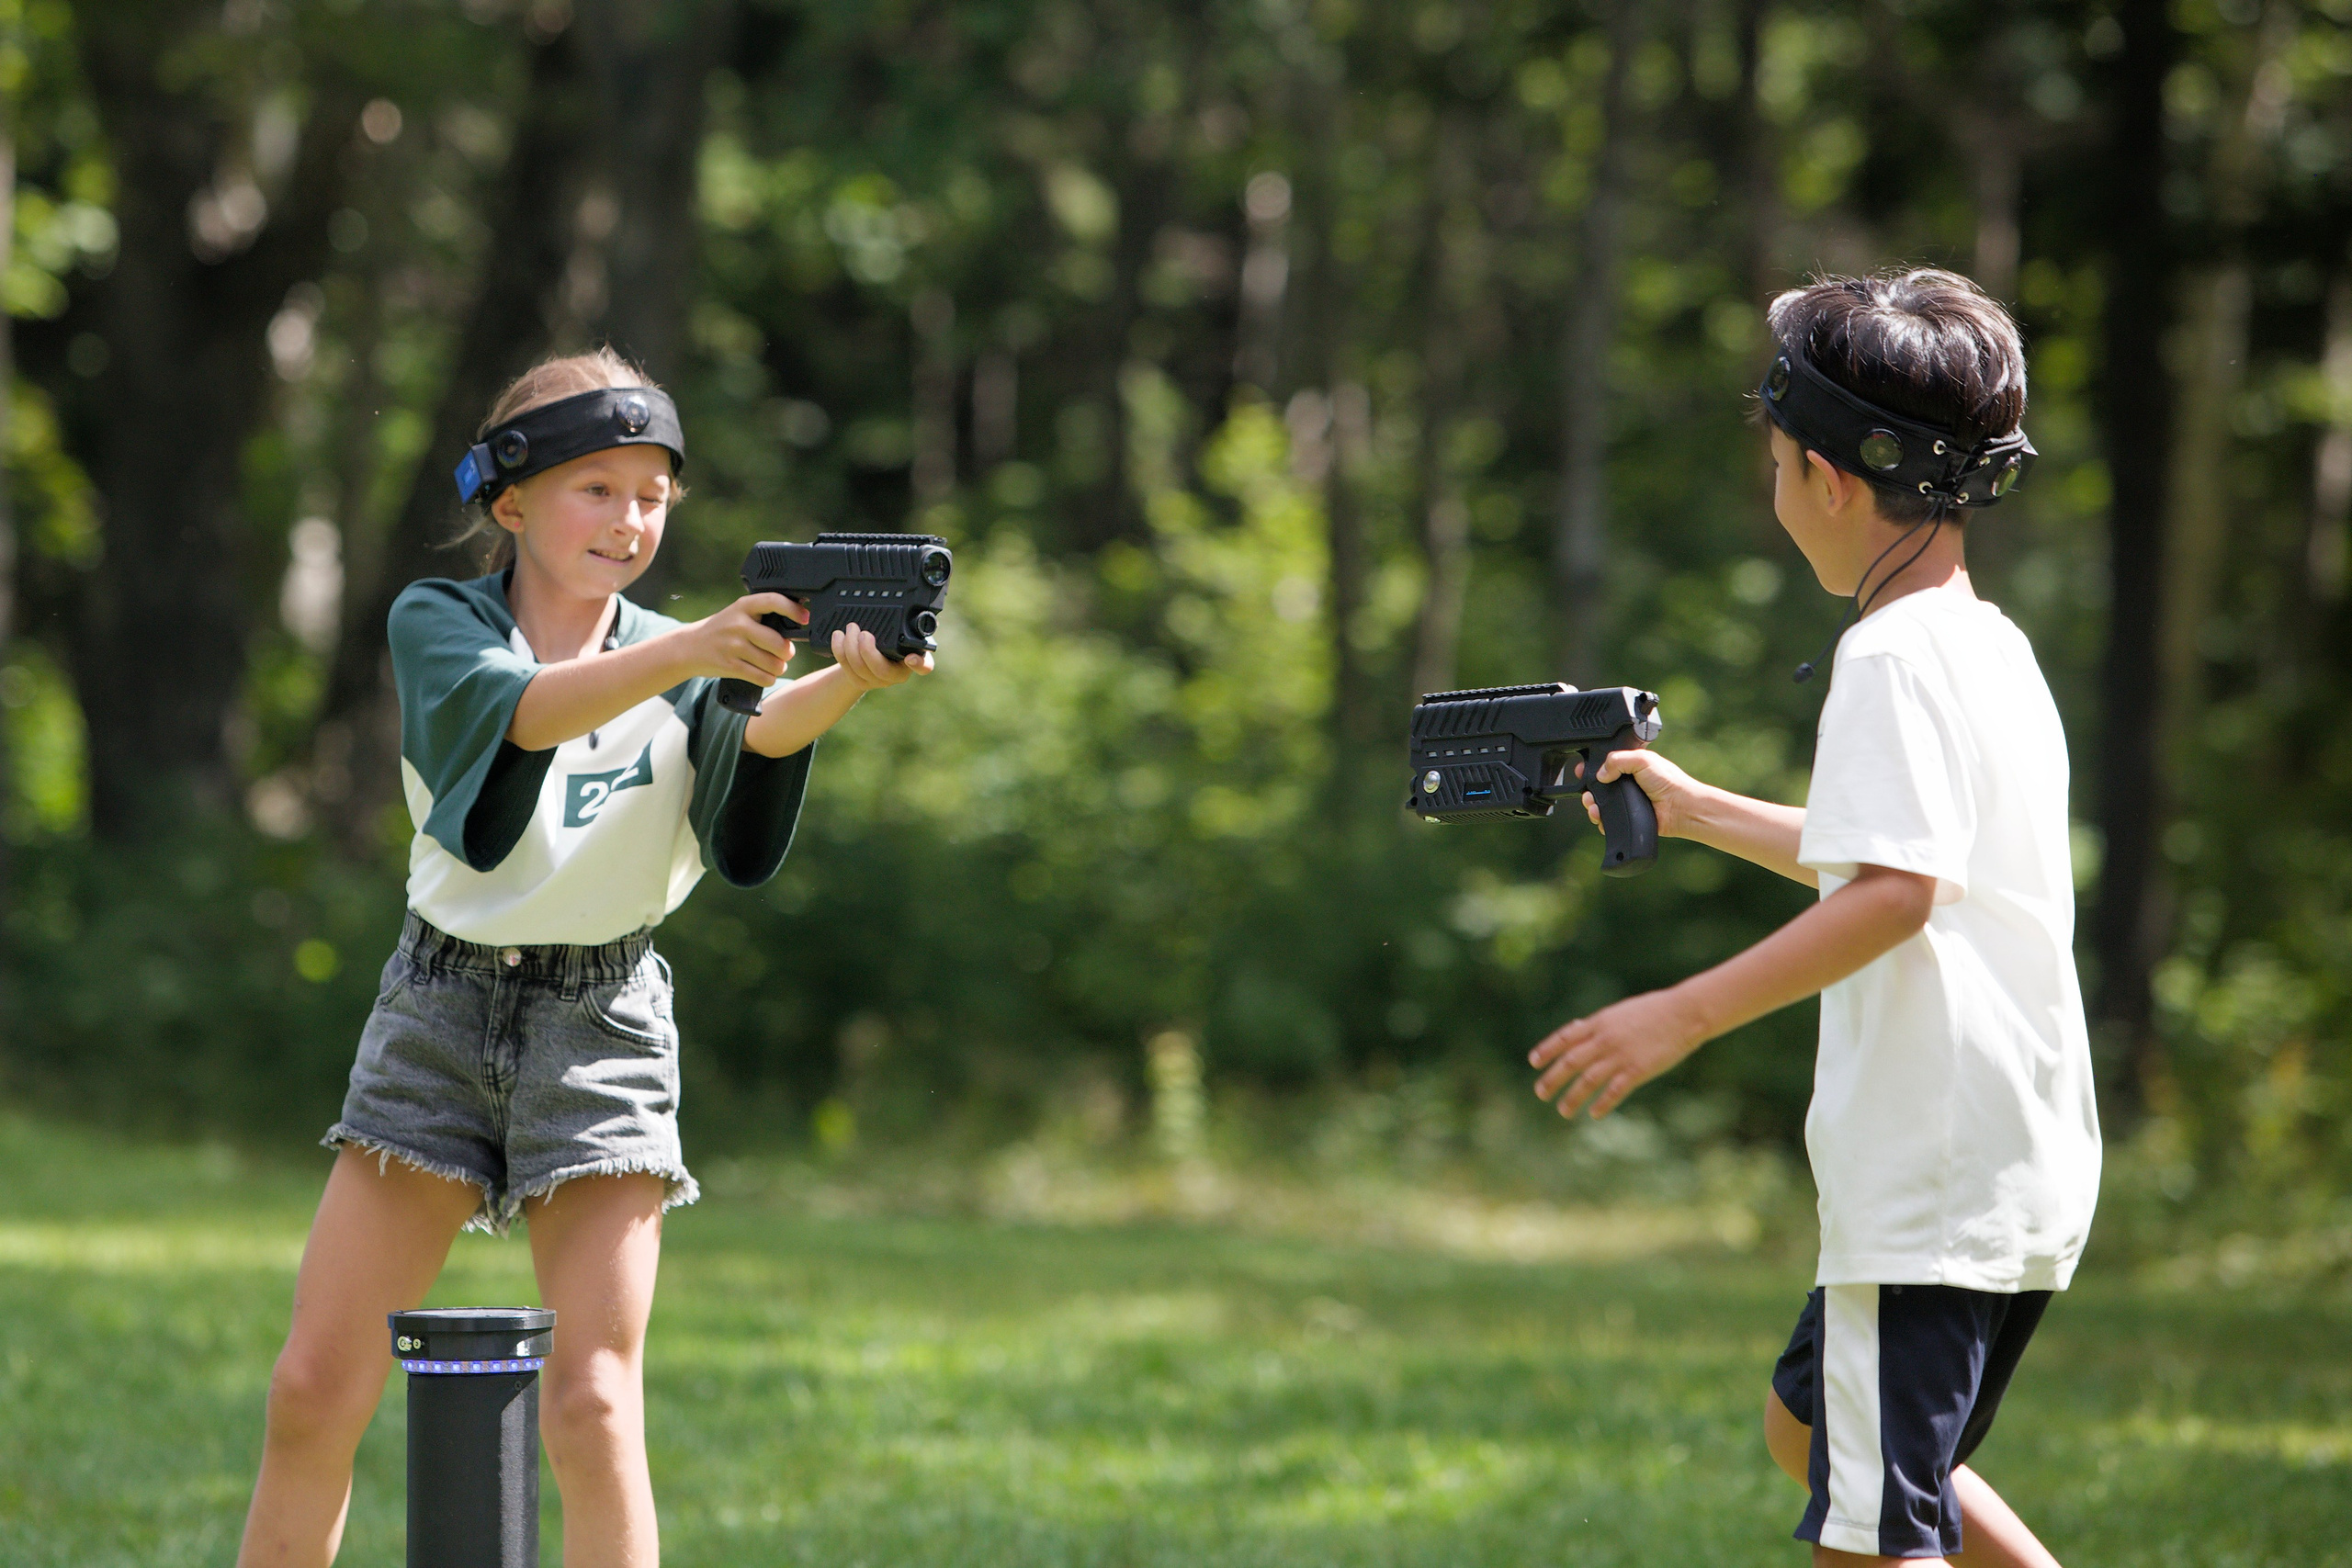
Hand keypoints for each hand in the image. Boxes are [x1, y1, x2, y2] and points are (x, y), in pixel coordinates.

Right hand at [698, 593, 805, 686]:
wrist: (689, 647)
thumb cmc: (722, 630)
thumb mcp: (738, 614)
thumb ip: (763, 615)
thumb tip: (798, 622)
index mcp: (744, 606)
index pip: (774, 601)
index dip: (793, 610)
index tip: (804, 619)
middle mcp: (739, 624)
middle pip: (779, 644)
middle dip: (787, 653)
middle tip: (784, 653)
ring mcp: (733, 646)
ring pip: (774, 663)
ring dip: (779, 668)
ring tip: (773, 664)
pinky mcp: (730, 665)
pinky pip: (763, 677)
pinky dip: (768, 679)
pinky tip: (765, 674)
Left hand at [831, 622, 934, 690]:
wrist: (871, 657)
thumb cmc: (891, 641)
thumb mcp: (902, 632)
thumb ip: (907, 626)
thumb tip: (915, 608)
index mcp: (913, 659)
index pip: (924, 666)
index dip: (918, 664)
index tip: (910, 657)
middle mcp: (897, 673)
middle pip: (882, 670)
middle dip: (868, 651)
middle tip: (864, 634)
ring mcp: (877, 680)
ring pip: (861, 669)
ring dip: (851, 647)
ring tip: (850, 628)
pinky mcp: (860, 681)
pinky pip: (847, 669)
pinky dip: (839, 650)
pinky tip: (838, 636)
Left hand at [1528, 987, 1706, 1118]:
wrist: (1683, 1013)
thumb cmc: (1653, 1011)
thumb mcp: (1619, 1012)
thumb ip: (1597, 1024)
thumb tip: (1575, 1029)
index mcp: (1599, 1022)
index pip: (1565, 1037)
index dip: (1547, 1050)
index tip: (1533, 1062)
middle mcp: (1604, 1039)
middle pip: (1570, 1062)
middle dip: (1553, 1078)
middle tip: (1540, 1093)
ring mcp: (1620, 1055)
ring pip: (1588, 1080)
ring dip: (1573, 1097)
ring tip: (1563, 1111)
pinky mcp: (1638, 1070)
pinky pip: (1614, 1091)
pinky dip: (1602, 1103)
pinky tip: (1594, 1114)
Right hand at [1578, 749, 1703, 838]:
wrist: (1678, 807)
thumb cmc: (1668, 781)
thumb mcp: (1642, 759)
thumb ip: (1617, 760)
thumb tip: (1600, 774)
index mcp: (1629, 766)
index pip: (1604, 765)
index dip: (1591, 767)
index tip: (1582, 770)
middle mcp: (1626, 784)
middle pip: (1598, 786)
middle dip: (1587, 789)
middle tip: (1586, 792)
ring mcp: (1626, 801)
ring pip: (1600, 804)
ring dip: (1592, 805)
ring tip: (1592, 805)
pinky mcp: (1627, 817)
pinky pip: (1607, 820)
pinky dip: (1600, 820)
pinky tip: (1600, 817)